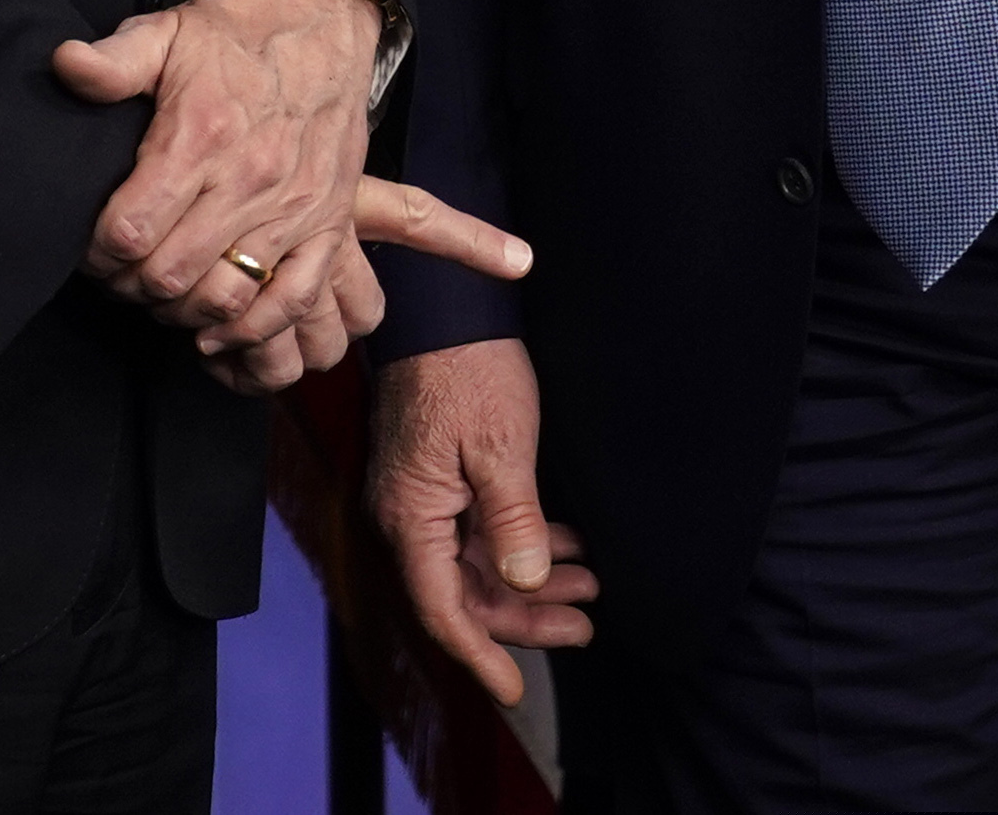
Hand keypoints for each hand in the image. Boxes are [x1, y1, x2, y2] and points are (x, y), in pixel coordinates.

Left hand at [52, 0, 386, 389]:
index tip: (90, 246)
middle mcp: (247, 179)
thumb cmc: (238, 36)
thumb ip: (115, 59)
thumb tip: (65, 65)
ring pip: (225, 294)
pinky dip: (252, 325)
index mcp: (199, 137)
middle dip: (130, 285)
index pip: (129, 231)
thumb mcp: (168, 31)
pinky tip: (218, 322)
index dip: (96, 253)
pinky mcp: (326, 221)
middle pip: (169, 274)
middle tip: (120, 272)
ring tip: (163, 290)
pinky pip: (292, 297)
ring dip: (182, 308)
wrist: (324, 23)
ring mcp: (292, 206)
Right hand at [371, 338, 598, 704]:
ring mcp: (422, 499)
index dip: (481, 655)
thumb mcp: (503, 447)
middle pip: (463, 594)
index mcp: (412, 518)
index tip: (514, 689)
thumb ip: (514, 519)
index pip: (444, 610)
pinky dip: (522, 543)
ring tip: (589, 585)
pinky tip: (566, 545)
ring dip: (531, 580)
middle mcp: (408, 518)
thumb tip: (524, 582)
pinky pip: (478, 531)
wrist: (445, 308)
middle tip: (584, 627)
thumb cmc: (469, 370)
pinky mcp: (439, 479)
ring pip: (475, 564)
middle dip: (524, 617)